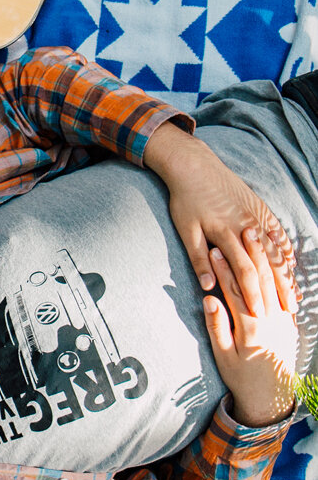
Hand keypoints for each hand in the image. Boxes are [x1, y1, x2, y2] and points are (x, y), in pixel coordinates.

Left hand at [144, 123, 297, 316]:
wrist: (194, 165)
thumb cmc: (185, 199)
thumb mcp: (186, 230)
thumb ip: (199, 259)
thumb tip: (207, 287)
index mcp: (226, 235)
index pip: (245, 272)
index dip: (254, 295)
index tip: (260, 315)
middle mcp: (246, 227)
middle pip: (267, 264)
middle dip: (278, 290)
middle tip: (288, 313)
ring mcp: (256, 216)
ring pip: (276, 250)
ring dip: (286, 273)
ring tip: (294, 293)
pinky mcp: (260, 207)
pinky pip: (277, 231)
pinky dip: (285, 248)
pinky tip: (291, 262)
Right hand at [203, 234, 297, 427]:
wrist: (272, 397)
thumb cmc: (241, 378)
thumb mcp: (223, 356)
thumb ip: (216, 326)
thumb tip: (209, 299)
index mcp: (250, 328)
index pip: (234, 291)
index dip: (223, 270)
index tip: (213, 250)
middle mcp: (270, 321)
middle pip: (259, 281)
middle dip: (250, 255)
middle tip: (242, 230)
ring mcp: (284, 320)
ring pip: (274, 282)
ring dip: (267, 258)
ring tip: (259, 237)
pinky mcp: (290, 321)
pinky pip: (285, 291)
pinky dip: (279, 272)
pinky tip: (274, 258)